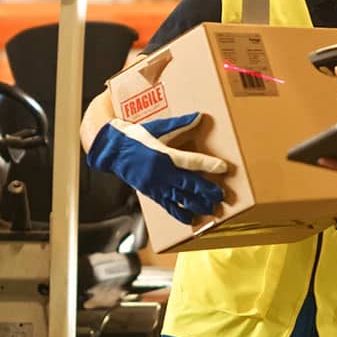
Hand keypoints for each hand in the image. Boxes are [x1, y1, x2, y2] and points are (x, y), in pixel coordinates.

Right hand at [87, 112, 226, 223]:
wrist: (112, 151)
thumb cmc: (135, 136)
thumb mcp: (158, 128)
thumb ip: (180, 124)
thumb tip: (199, 117)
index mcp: (164, 154)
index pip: (191, 160)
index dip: (208, 164)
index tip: (224, 168)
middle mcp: (162, 172)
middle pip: (189, 183)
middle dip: (207, 190)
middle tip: (222, 195)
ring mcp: (156, 185)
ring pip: (181, 198)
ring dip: (197, 204)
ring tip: (212, 209)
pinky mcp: (151, 193)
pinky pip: (167, 206)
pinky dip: (180, 214)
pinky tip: (191, 219)